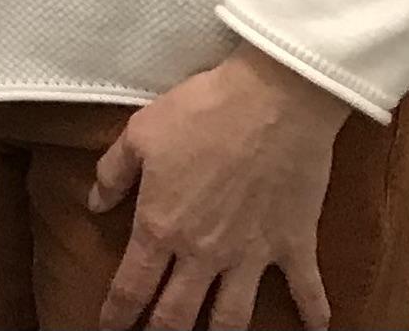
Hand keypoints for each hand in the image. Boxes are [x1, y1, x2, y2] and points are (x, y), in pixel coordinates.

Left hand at [91, 44, 350, 329]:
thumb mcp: (139, 133)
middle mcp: (203, 252)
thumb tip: (95, 205)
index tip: (108, 327)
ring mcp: (252, 254)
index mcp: (160, 226)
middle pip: (177, 315)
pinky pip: (307, 291)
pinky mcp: (294, 244)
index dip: (116, 314)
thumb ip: (112, 174)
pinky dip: (313, 316)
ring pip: (232, 318)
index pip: (131, 287)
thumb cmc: (201, 111)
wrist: (272, 100)